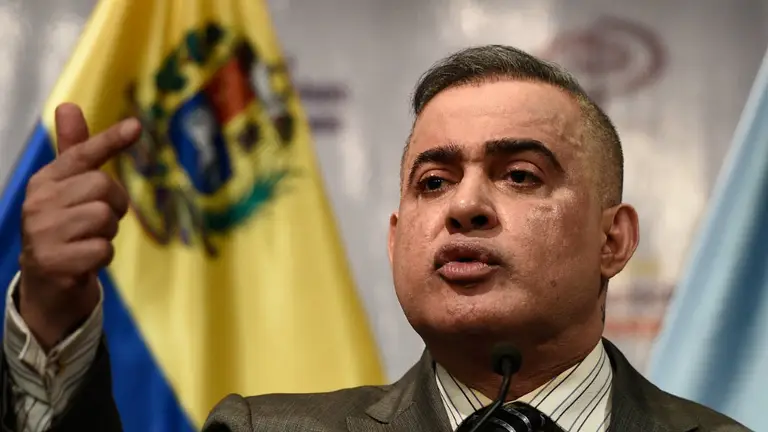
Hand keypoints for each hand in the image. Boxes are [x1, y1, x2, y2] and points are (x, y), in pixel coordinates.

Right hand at [18, 103, 140, 350]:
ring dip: (107, 234)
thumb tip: (68, 105)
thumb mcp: (68, 190)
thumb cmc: (65, 229)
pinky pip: (103, 249)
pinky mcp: (54, 262)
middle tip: (97, 223)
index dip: (110, 140)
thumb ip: (74, 152)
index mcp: (45, 181)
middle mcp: (38, 203)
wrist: (47, 285)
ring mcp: (43, 233)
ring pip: (105, 218)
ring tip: (87, 242)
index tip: (136, 126)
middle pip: (104, 187)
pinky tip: (85, 262)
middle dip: (113, 207)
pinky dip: (102, 258)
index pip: (82, 155)